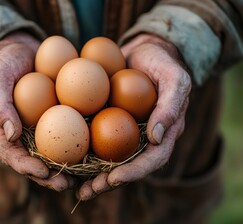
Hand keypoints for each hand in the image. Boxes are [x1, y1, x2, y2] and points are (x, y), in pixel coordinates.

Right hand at [0, 32, 75, 190]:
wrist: (19, 50)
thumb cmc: (3, 63)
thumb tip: (11, 135)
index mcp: (2, 130)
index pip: (12, 155)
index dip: (27, 167)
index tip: (44, 174)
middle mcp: (22, 134)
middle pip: (35, 161)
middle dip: (50, 177)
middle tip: (67, 185)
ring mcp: (40, 127)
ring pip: (53, 153)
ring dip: (67, 167)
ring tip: (84, 178)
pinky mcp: (57, 118)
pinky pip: (68, 133)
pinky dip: (78, 143)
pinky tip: (95, 150)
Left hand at [77, 34, 191, 199]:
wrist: (145, 50)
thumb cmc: (163, 63)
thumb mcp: (175, 79)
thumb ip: (171, 106)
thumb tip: (157, 139)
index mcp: (165, 133)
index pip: (153, 160)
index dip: (134, 172)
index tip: (113, 179)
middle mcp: (145, 137)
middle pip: (128, 167)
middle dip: (108, 182)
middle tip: (86, 192)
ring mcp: (127, 131)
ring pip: (111, 159)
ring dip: (93, 175)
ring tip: (74, 187)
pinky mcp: (111, 122)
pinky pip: (97, 139)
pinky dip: (85, 152)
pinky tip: (67, 159)